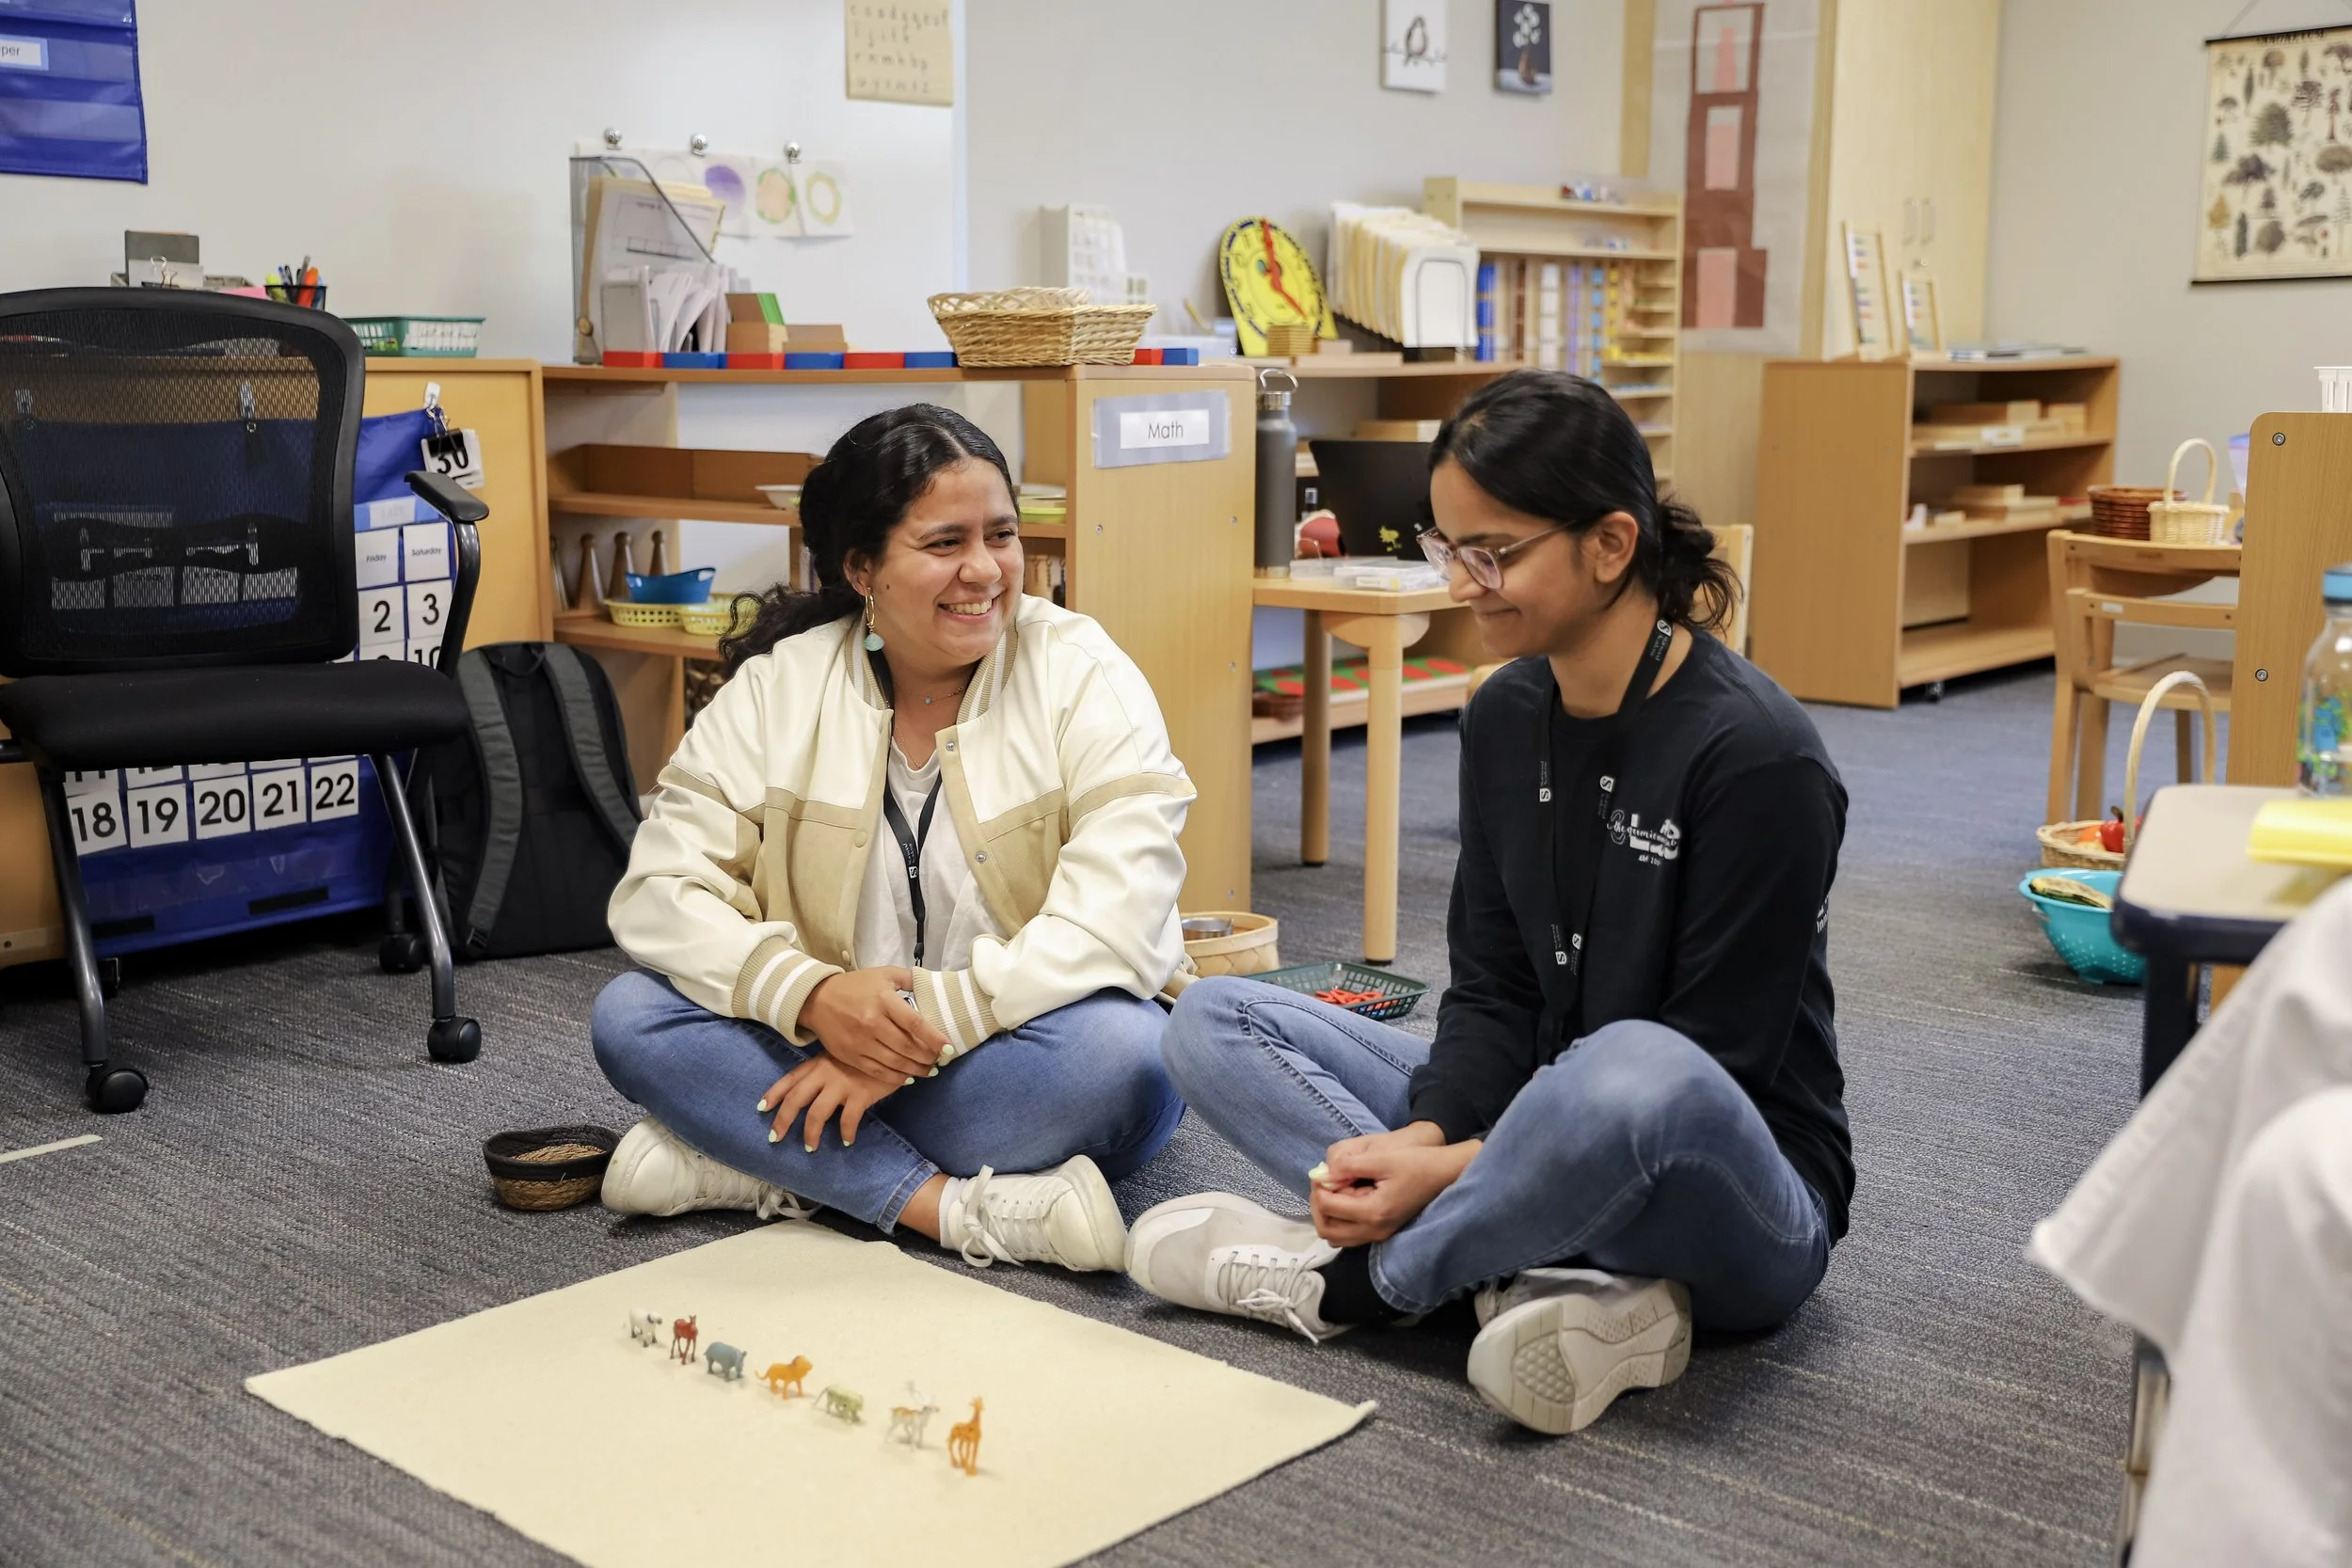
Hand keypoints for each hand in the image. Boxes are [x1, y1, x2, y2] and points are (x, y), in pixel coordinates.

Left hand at [758, 1055, 900, 1151]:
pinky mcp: (861, 1094)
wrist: (897, 1046)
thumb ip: (826, 1070)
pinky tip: (848, 1141)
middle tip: (774, 1138)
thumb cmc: (868, 1052)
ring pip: (816, 1113)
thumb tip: (812, 1089)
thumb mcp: (842, 1055)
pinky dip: (846, 1133)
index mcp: (818, 1063)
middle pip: (796, 1099)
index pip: (790, 1079)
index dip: (774, 1094)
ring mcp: (842, 1083)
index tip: (761, 1108)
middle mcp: (825, 1073)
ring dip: (810, 1134)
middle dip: (782, 1120)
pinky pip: (848, 1119)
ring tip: (810, 1148)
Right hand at [800, 967, 947, 1080]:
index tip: (949, 1048)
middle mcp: (872, 1022)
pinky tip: (907, 1078)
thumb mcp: (882, 974)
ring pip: (894, 1062)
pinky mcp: (850, 1056)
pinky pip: (877, 1071)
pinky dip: (895, 1077)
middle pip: (907, 1047)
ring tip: (929, 1071)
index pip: (915, 1023)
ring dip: (915, 1070)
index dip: (934, 1038)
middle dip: (928, 1057)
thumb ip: (909, 978)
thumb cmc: (855, 986)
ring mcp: (860, 1042)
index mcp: (883, 1000)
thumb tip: (932, 983)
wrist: (816, 999)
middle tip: (940, 1061)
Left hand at [1308, 1122, 1475, 1246]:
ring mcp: (1379, 1234)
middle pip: (1327, 1229)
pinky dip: (1341, 1219)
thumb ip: (1349, 1166)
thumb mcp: (1381, 1158)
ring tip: (1337, 1190)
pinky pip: (1350, 1234)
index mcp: (1373, 1212)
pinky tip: (1350, 1197)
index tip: (1324, 1172)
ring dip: (1329, 1214)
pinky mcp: (1382, 1231)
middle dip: (1319, 1205)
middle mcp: (1374, 1230)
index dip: (1319, 1188)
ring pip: (1336, 1235)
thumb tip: (1323, 1174)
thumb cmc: (1416, 1163)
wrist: (1444, 1173)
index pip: (1328, 1208)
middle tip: (1325, 1183)